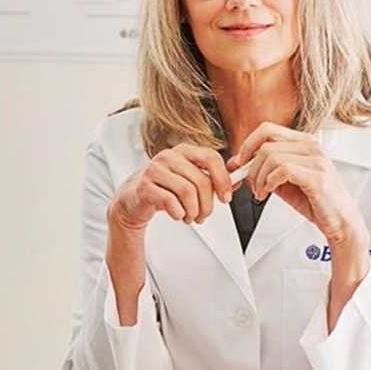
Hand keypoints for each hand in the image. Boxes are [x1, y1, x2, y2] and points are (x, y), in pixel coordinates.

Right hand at [108, 143, 233, 229]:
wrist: (133, 200)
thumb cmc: (165, 189)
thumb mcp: (190, 180)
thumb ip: (213, 179)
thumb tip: (237, 182)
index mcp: (184, 151)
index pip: (211, 157)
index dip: (223, 179)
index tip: (226, 198)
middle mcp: (168, 156)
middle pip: (201, 180)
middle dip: (208, 204)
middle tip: (205, 216)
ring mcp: (154, 170)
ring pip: (187, 192)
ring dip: (194, 211)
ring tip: (191, 217)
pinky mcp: (144, 186)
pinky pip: (170, 202)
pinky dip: (179, 213)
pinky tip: (178, 215)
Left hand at [230, 123, 369, 252]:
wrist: (340, 222)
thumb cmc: (316, 202)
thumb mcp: (285, 182)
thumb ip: (265, 169)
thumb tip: (238, 164)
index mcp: (305, 142)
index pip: (268, 129)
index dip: (248, 144)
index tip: (240, 162)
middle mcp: (312, 146)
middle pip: (266, 143)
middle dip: (250, 166)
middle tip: (249, 184)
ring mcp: (316, 160)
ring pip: (271, 157)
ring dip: (258, 178)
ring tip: (260, 192)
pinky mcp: (317, 176)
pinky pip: (282, 170)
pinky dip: (269, 182)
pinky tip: (269, 192)